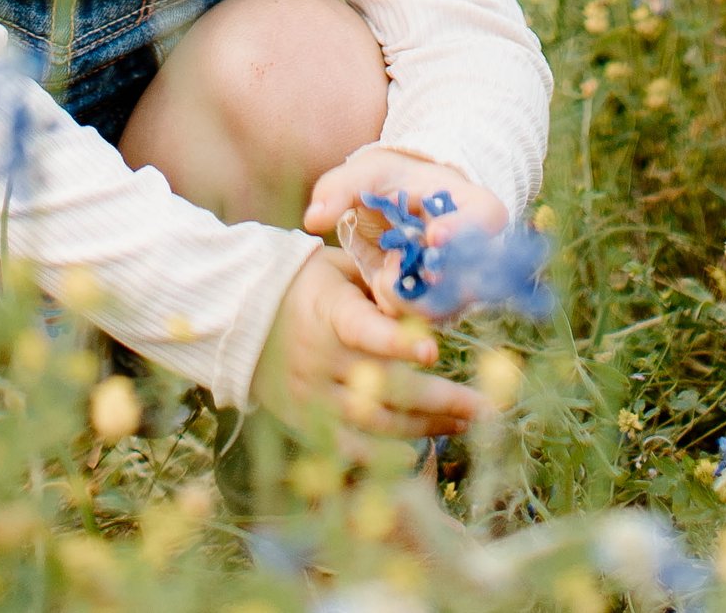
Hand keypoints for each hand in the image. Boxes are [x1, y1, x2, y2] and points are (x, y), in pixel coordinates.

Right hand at [255, 243, 473, 437]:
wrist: (241, 314)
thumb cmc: (302, 283)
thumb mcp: (337, 269)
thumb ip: (377, 288)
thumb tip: (423, 303)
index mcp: (328, 313)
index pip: (364, 331)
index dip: (396, 342)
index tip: (431, 351)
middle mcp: (320, 357)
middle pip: (384, 386)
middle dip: (439, 399)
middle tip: (483, 406)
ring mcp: (312, 394)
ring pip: (374, 421)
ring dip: (424, 426)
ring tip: (464, 424)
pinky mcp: (304, 419)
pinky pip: (346, 447)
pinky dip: (381, 455)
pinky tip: (415, 453)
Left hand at [303, 146, 505, 312]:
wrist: (398, 204)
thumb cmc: (389, 181)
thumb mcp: (366, 174)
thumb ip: (339, 191)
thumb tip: (313, 219)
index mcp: (472, 205)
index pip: (485, 217)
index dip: (464, 230)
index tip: (432, 236)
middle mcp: (475, 250)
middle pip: (470, 272)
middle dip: (432, 280)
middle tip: (393, 276)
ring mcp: (461, 282)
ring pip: (449, 304)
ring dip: (413, 301)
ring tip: (382, 281)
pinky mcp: (441, 305)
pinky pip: (429, 319)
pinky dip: (404, 311)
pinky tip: (381, 291)